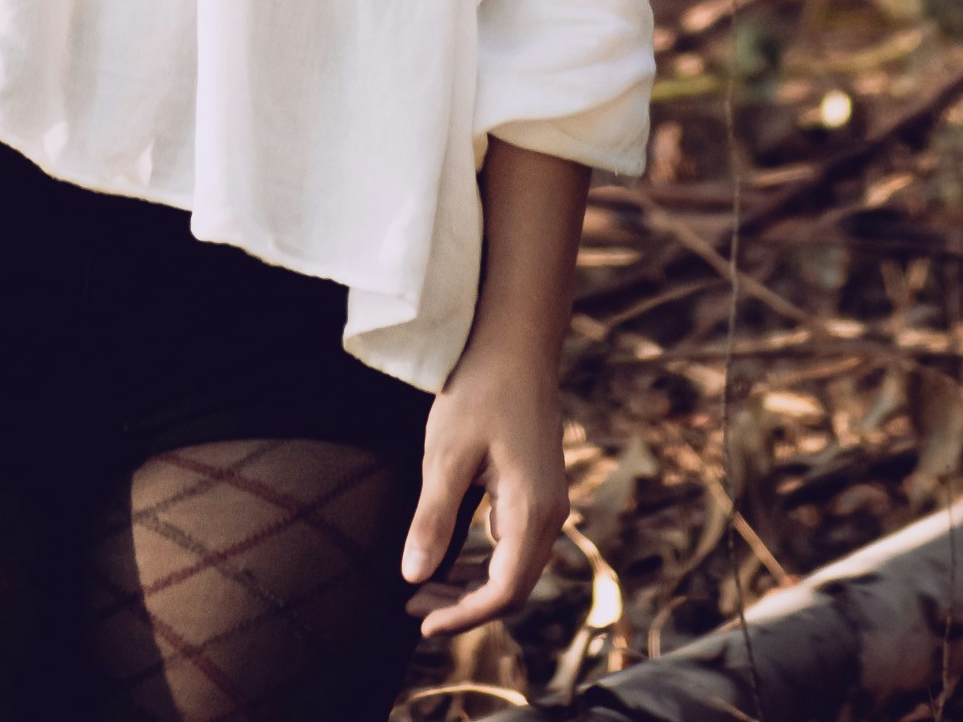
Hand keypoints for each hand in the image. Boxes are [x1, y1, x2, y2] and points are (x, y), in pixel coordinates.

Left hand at [401, 341, 570, 636]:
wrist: (515, 339)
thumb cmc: (479, 390)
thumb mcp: (446, 455)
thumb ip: (433, 519)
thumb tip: (413, 578)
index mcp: (532, 511)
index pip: (503, 591)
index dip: (463, 617)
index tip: (421, 623)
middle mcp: (550, 513)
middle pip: (511, 585)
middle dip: (463, 605)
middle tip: (412, 606)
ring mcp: (548, 499)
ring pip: (513, 565)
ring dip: (471, 583)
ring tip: (423, 587)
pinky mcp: (539, 486)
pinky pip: (514, 541)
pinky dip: (482, 558)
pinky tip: (449, 553)